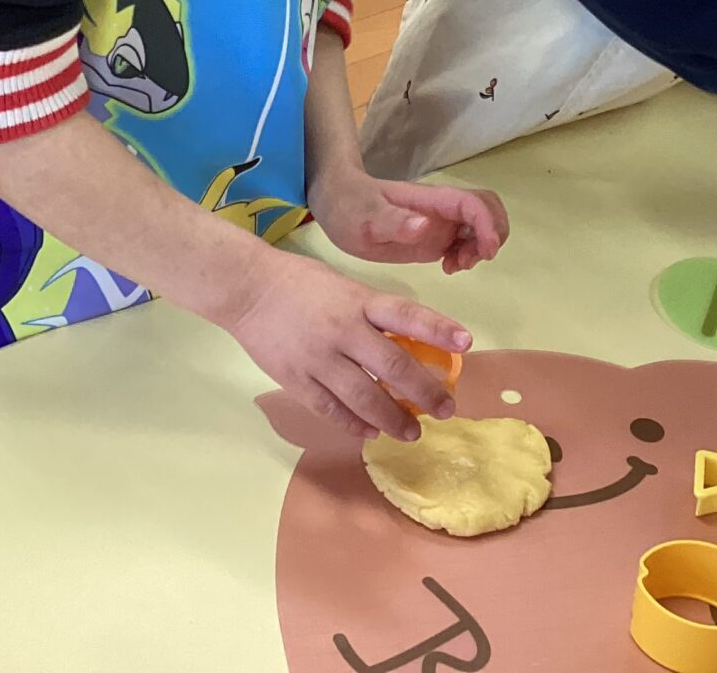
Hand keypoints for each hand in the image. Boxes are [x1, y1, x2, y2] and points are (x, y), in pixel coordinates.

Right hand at [223, 248, 470, 441]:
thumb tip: (408, 342)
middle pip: (393, 366)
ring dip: (393, 419)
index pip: (407, 314)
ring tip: (412, 433)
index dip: (439, 328)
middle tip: (446, 409)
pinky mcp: (296, 379)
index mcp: (359, 302)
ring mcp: (319, 358)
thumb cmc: (302, 283)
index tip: (467, 343)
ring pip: (364, 397)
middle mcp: (344, 330)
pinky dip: (354, 424)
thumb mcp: (345, 287)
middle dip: (424, 392)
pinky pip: (331, 408)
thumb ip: (373, 313)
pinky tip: (370, 432)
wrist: (249, 289)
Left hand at [311, 170, 507, 274]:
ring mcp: (440, 222)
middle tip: (467, 262)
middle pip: (488, 208)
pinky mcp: (436, 236)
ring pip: (481, 225)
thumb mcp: (364, 219)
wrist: (336, 203)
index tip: (485, 253)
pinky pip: (467, 241)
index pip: (473, 204)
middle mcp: (441, 209)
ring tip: (455, 267)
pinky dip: (469, 255)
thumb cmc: (349, 207)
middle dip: (492, 234)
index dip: (488, 225)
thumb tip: (427, 224)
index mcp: (430, 201)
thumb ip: (394, 222)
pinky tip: (448, 268)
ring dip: (481, 247)